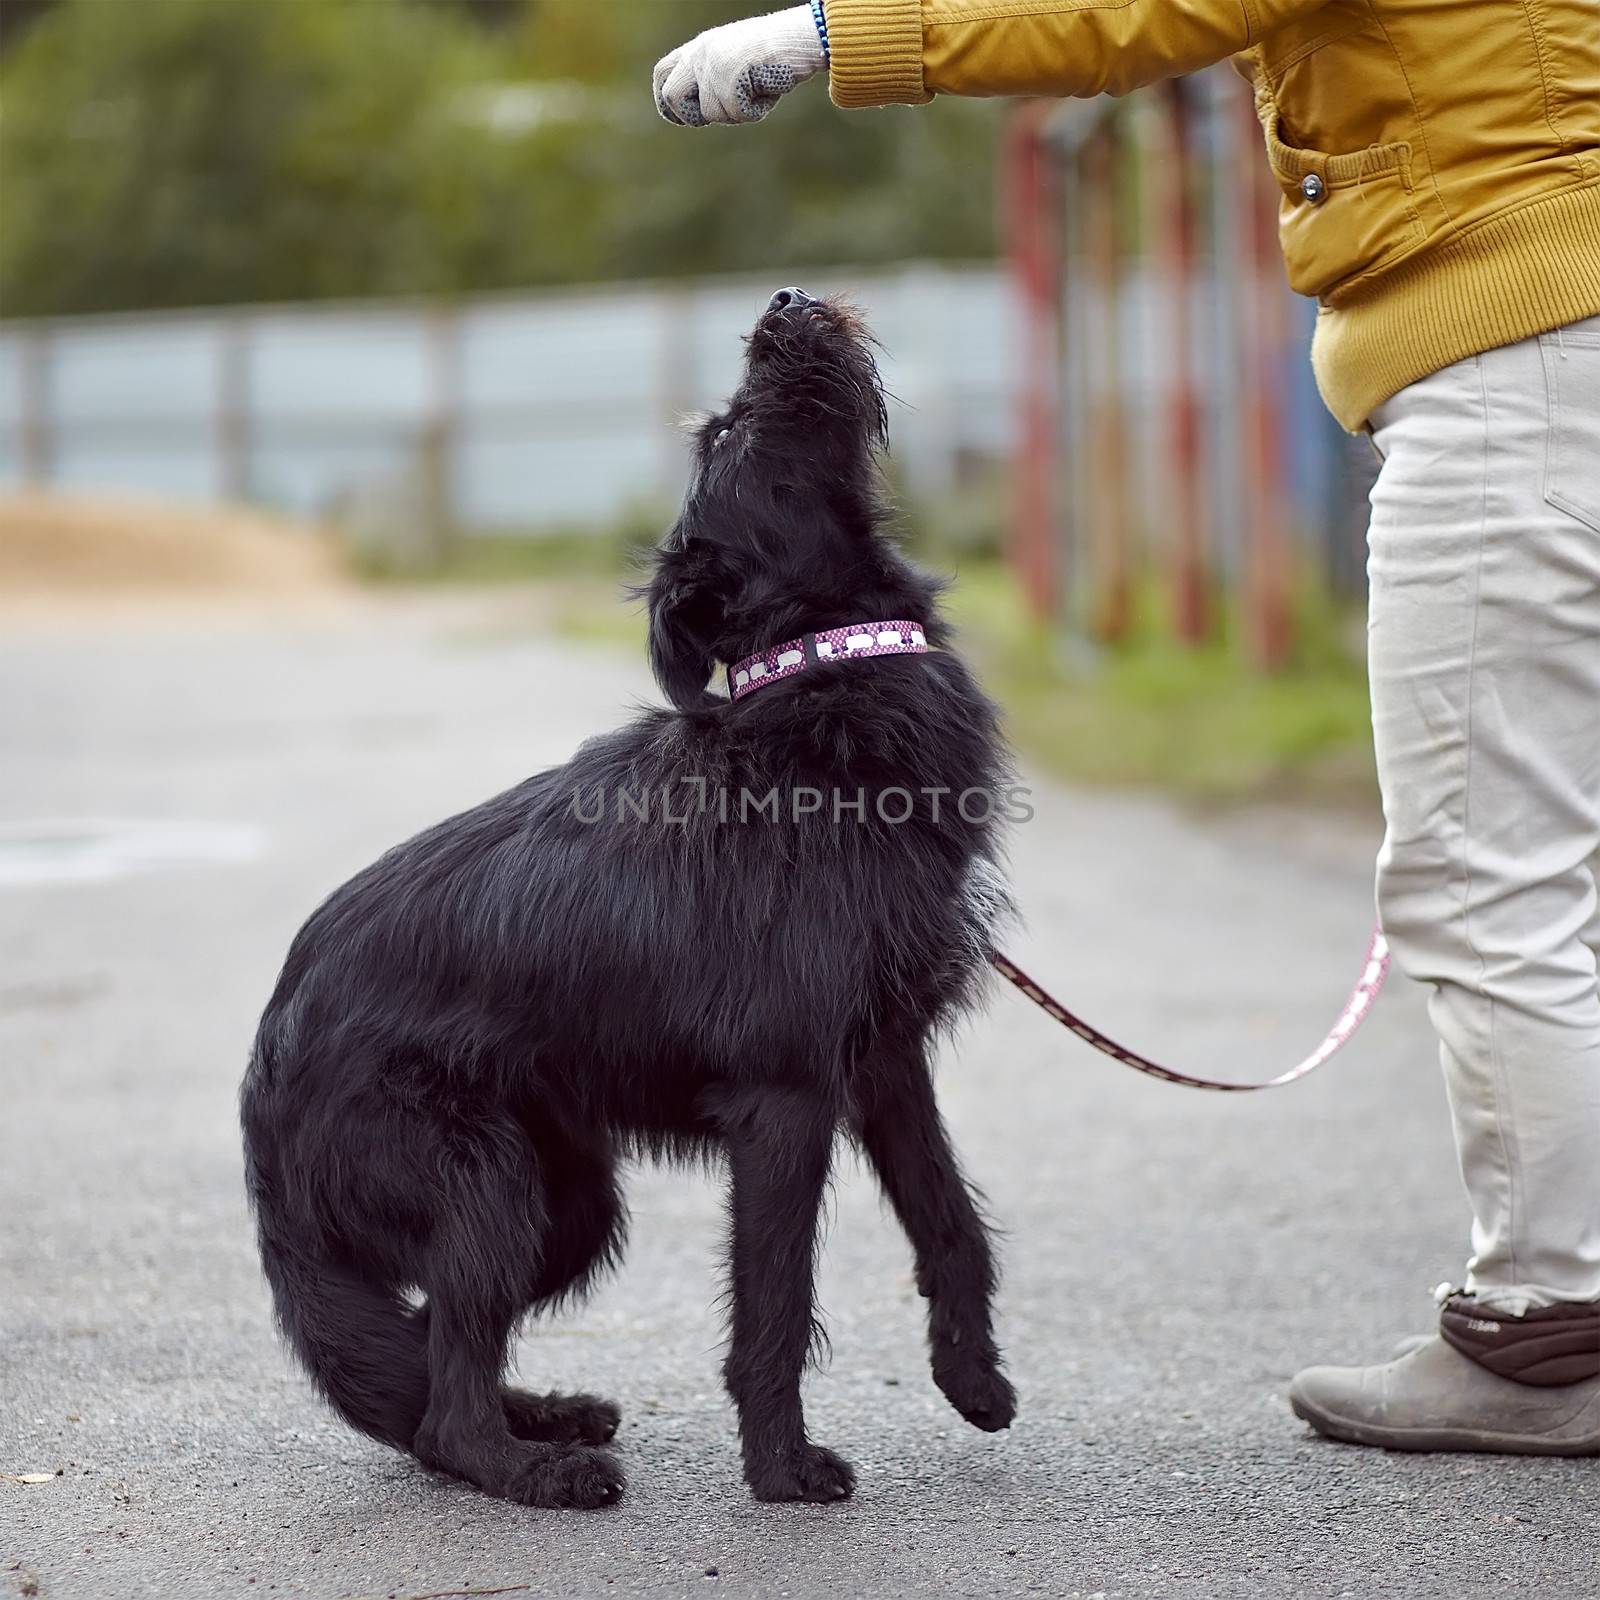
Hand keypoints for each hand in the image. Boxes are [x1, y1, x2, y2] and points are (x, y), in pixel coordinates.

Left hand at [653, 6, 824, 126]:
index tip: (682, 118)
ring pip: (712, 113)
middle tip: (719, 113)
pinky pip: (737, 114)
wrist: (799, 36)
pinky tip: (767, 90)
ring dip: (736, 113)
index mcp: (699, 47)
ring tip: (757, 90)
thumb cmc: (774, 52)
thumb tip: (701, 111)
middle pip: (672, 96)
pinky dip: (756, 111)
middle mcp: (701, 54)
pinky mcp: (729, 78)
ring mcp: (713, 65)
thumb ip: (713, 78)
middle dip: (690, 116)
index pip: (663, 74)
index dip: (666, 102)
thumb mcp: (735, 60)